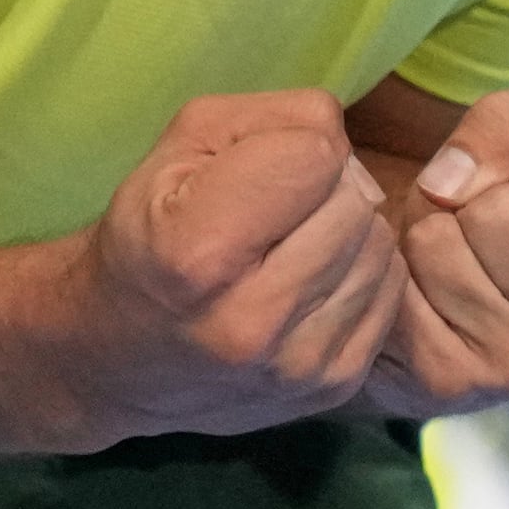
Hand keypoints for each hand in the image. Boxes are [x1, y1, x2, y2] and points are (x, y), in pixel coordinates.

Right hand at [71, 91, 405, 439]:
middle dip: (323, 189)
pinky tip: (309, 283)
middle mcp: (251, 321)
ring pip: (380, 248)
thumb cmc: (149, 235)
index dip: (290, 147)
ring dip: (346, 233)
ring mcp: (297, 365)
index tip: (255, 172)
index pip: (315, 156)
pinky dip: (358, 275)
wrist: (119, 356)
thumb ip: (268, 119)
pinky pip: (389, 295)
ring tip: (290, 246)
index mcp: (198, 252)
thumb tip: (342, 140)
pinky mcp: (332, 389)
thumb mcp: (180, 149)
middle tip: (276, 208)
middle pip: (354, 202)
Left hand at [363, 86, 508, 417]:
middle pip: (497, 210)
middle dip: (476, 198)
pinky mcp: (446, 380)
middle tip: (484, 230)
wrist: (437, 280)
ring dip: (432, 231)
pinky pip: (397, 281)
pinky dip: (398, 268)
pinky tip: (424, 292)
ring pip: (439, 241)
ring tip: (456, 257)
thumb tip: (447, 185)